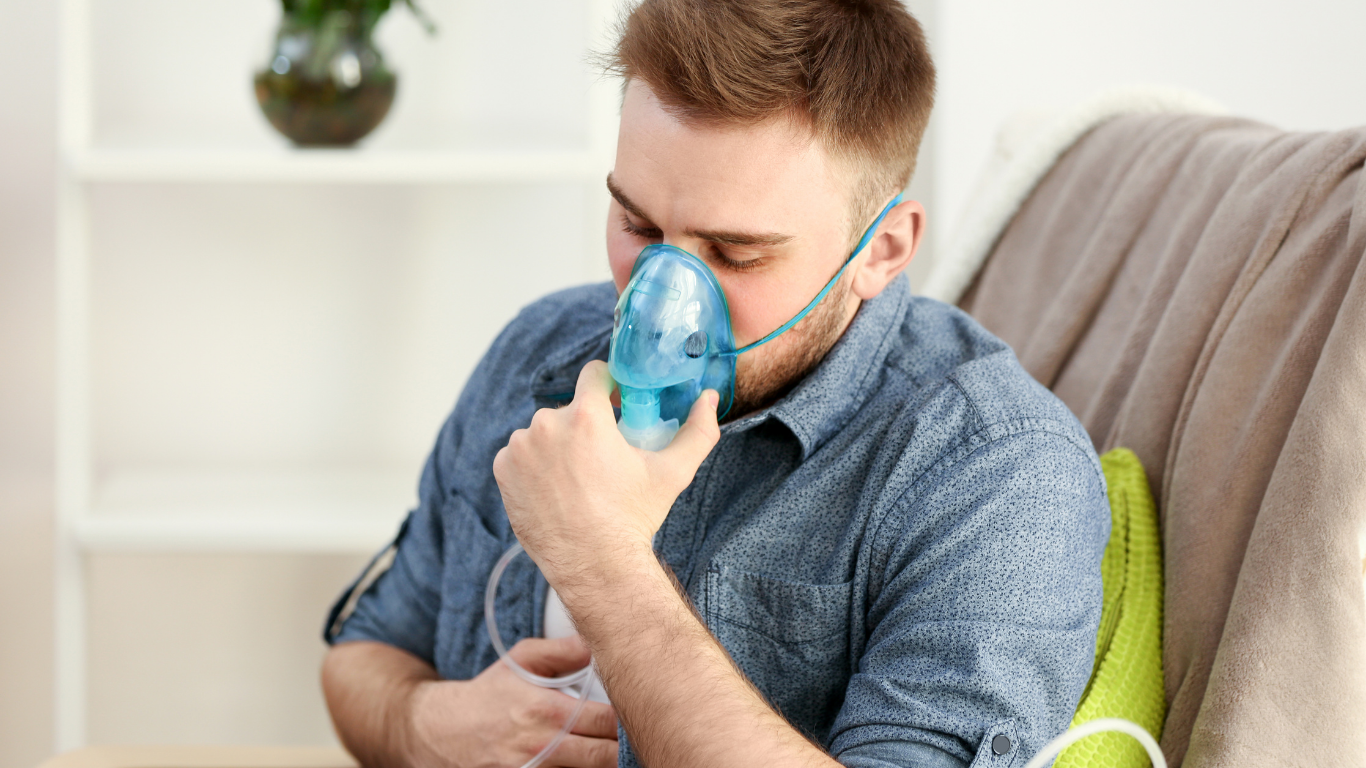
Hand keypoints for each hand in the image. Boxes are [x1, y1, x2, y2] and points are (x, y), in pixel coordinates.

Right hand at [406, 635, 617, 767]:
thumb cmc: (489, 694)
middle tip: (637, 737)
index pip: (608, 722)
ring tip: (611, 750)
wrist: (440, 731)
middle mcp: (541, 748)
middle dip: (623, 750)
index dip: (630, 719)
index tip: (640, 711)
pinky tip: (586, 761)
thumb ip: (564, 651)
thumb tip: (601, 642)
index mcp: (546, 712)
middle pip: (605, 758)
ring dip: (603, 763)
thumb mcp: (522, 659)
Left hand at [492, 360, 719, 596]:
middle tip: (602, 457)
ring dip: (557, 445)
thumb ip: (697, 431)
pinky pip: (520, 454)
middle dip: (585, 426)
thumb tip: (711, 398)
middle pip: (569, 409)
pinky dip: (535, 465)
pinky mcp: (504, 470)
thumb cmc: (634, 518)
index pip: (593, 374)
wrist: (595, 565)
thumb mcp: (672, 473)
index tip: (615, 405)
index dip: (608, 386)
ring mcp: (520, 448)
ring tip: (577, 478)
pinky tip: (554, 488)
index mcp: (585, 417)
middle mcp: (546, 425)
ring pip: (543, 432)